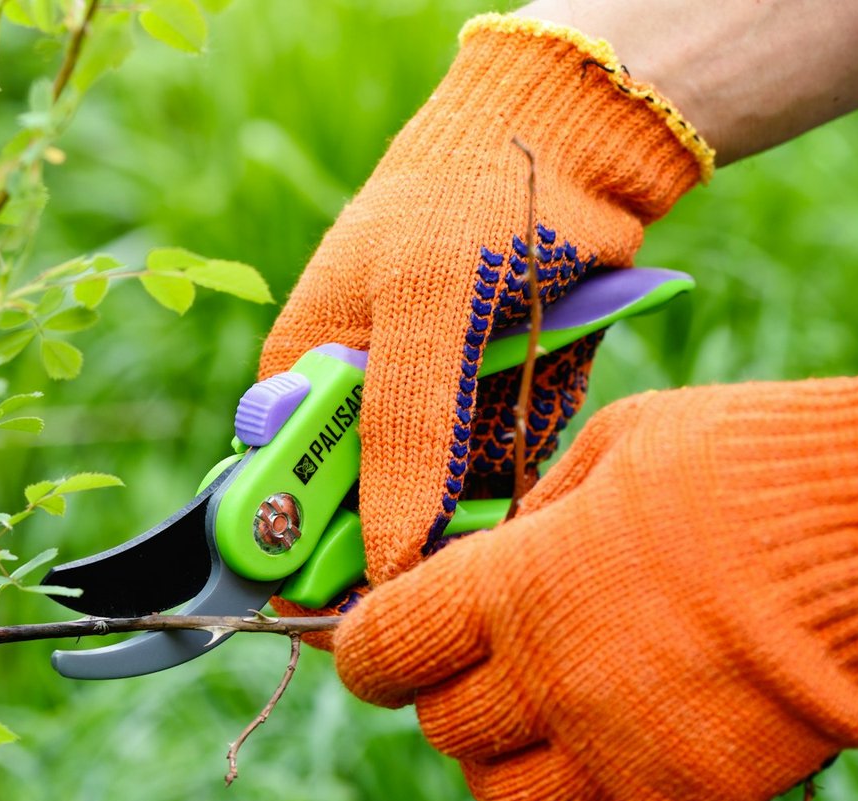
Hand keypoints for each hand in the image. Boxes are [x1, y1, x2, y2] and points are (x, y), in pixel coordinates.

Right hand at [259, 14, 710, 587]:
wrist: (572, 144)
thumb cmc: (471, 202)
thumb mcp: (425, 312)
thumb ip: (401, 436)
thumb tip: (381, 560)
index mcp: (305, 376)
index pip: (285, 497)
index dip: (315, 559)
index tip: (365, 599)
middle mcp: (359, 407)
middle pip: (366, 521)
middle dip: (412, 539)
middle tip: (458, 535)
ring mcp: (428, 415)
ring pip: (438, 515)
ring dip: (477, 513)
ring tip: (509, 464)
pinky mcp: (491, 418)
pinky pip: (499, 486)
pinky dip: (522, 480)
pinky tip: (537, 440)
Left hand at [334, 348, 857, 800]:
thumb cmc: (745, 462)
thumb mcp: (613, 447)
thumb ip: (533, 513)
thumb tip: (484, 554)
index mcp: (513, 586)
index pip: (381, 651)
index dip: (371, 651)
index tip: (384, 645)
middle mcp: (548, 680)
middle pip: (444, 731)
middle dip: (454, 698)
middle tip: (494, 667)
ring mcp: (620, 755)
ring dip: (511, 768)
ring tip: (552, 727)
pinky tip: (597, 792)